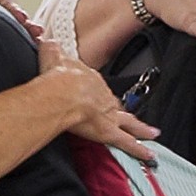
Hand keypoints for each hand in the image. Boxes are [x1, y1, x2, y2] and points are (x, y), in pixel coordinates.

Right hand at [34, 40, 158, 163]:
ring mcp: (109, 115)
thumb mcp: (51, 54)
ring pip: (129, 122)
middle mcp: (104, 96)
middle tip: (125, 113)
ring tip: (152, 133)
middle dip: (119, 108)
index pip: (96, 84)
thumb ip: (48, 47)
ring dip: (140, 128)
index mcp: (90, 79)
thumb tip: (43, 39)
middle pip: (114, 103)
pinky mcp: (109, 132)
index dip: (95, 90)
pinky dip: (139, 149)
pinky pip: (127, 143)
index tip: (94, 92)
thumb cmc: (56, 77)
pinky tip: (149, 155)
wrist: (62, 92)